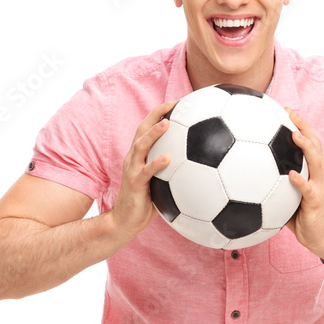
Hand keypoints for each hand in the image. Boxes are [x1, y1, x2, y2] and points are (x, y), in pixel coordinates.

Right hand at [110, 100, 175, 236]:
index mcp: (139, 156)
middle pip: (142, 130)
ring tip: (167, 123)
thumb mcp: (160, 183)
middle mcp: (133, 158)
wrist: (125, 221)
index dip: (159, 114)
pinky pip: (146, 171)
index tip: (176, 102)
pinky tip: (169, 158)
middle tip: (172, 104)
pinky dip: (157, 163)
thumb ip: (172, 171)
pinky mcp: (134, 183)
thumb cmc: (145, 202)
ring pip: (141, 145)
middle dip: (156, 114)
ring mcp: (132, 169)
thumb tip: (198, 166)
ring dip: (154, 133)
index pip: (147, 129)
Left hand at [284, 108, 323, 261]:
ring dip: (305, 146)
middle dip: (303, 126)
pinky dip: (299, 180)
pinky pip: (307, 189)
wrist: (318, 236)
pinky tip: (290, 174)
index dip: (299, 124)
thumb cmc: (299, 214)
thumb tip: (247, 169)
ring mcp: (318, 186)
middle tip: (290, 112)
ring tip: (294, 134)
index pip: (308, 141)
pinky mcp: (315, 201)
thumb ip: (274, 179)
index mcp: (311, 169)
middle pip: (314, 144)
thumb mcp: (285, 193)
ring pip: (316, 161)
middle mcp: (317, 174)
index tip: (286, 109)